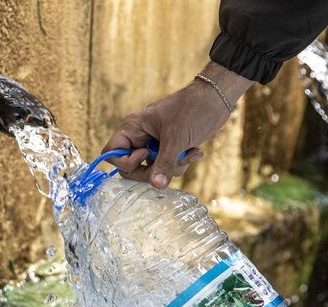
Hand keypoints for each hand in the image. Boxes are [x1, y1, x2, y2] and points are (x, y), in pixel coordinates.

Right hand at [102, 61, 252, 188]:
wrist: (216, 100)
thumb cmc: (192, 110)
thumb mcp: (176, 139)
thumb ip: (164, 164)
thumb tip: (156, 185)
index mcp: (133, 127)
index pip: (111, 152)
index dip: (124, 161)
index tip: (145, 155)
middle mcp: (140, 137)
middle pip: (130, 168)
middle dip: (151, 171)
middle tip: (168, 166)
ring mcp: (153, 144)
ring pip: (152, 170)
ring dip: (172, 167)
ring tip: (188, 153)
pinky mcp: (168, 149)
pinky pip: (166, 167)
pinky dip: (181, 163)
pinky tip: (194, 152)